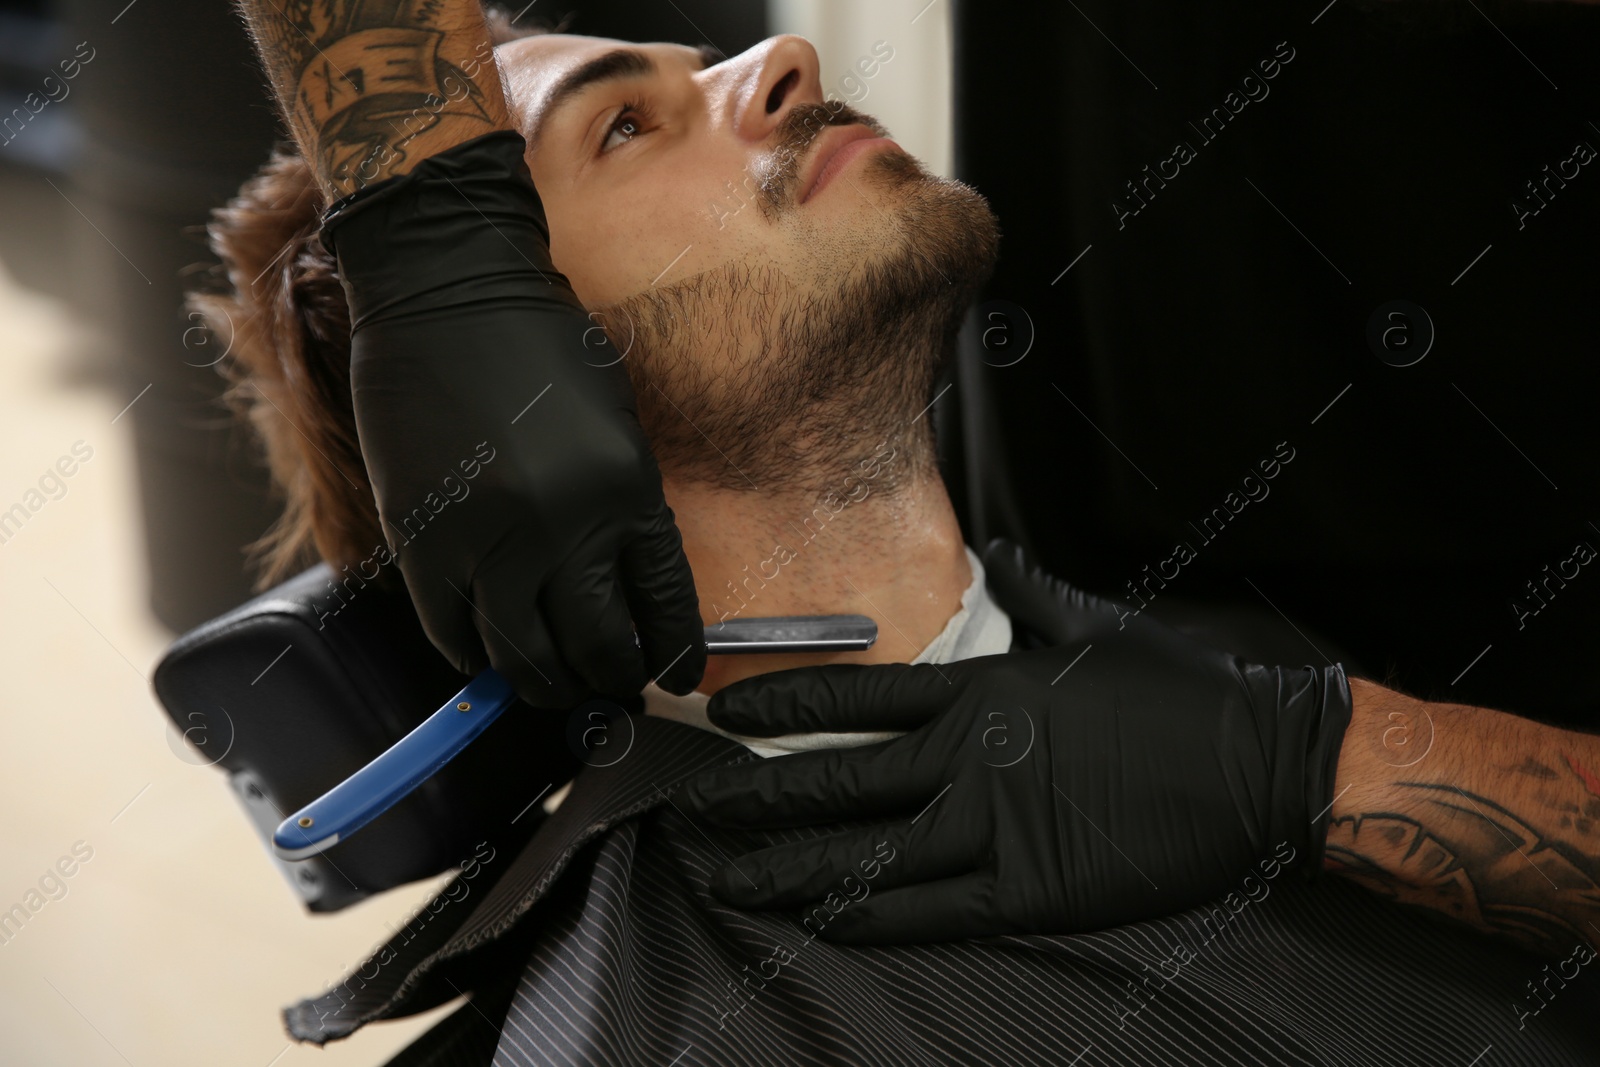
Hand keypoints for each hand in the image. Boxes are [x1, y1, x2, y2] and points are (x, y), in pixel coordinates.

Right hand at [326, 133, 705, 706]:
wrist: (445, 290)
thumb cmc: (541, 344)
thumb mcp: (618, 426)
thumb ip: (628, 512)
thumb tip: (631, 598)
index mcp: (625, 492)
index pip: (663, 611)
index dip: (675, 658)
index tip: (677, 677)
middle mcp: (559, 528)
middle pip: (595, 652)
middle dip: (612, 681)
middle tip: (614, 687)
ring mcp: (484, 541)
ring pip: (522, 660)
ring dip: (548, 683)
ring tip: (560, 681)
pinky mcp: (422, 542)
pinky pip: (454, 634)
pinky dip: (479, 655)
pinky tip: (496, 650)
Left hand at [681, 541, 1351, 942]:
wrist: (1259, 765)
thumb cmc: (1180, 694)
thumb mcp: (1097, 625)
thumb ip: (1031, 593)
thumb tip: (997, 556)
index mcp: (983, 691)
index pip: (853, 698)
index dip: (780, 707)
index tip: (728, 716)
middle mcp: (971, 759)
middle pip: (837, 780)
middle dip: (757, 797)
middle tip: (698, 808)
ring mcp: (995, 829)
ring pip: (866, 854)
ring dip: (790, 868)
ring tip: (731, 879)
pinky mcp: (1030, 892)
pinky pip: (927, 910)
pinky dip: (866, 917)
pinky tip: (819, 921)